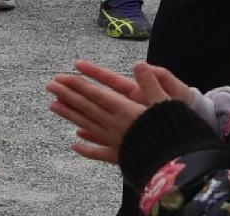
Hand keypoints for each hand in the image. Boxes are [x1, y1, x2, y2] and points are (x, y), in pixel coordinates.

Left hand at [48, 59, 170, 163]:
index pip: (96, 94)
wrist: (179, 166)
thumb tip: (140, 64)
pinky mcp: (121, 157)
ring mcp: (116, 142)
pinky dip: (86, 148)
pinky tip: (74, 144)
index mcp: (126, 111)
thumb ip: (150, 84)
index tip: (61, 77)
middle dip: (68, 96)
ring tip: (53, 106)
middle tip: (50, 86)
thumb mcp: (166, 104)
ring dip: (70, 116)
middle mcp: (116, 126)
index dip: (78, 85)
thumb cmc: (175, 132)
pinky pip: (100, 153)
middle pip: (87, 108)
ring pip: (88, 126)